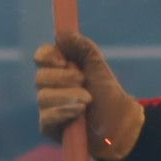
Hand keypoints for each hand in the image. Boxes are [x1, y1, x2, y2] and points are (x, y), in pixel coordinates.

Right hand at [35, 32, 145, 160]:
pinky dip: (63, 112)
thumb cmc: (108, 95)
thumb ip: (83, 48)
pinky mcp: (49, 127)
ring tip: (88, 100)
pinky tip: (79, 113)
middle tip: (83, 81)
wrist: (119, 124)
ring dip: (68, 96)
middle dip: (63, 78)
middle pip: (40, 77)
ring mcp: (48, 107)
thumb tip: (61, 34)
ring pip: (43, 97)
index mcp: (60, 69)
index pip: (41, 57)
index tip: (63, 61)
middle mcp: (51, 87)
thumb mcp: (98, 67)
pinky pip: (46, 117)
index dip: (48, 57)